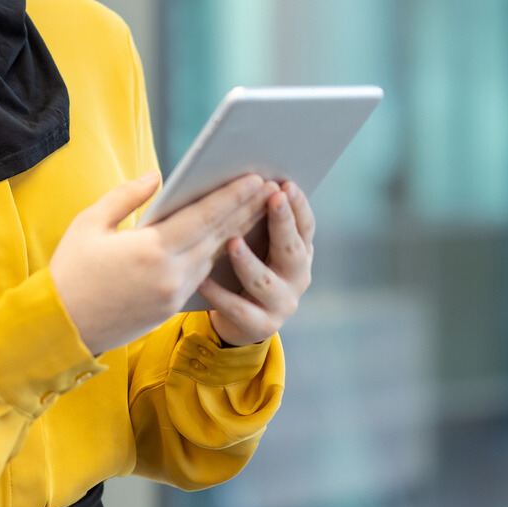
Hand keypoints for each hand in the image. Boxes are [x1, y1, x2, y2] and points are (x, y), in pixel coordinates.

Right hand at [49, 171, 274, 354]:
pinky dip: (220, 256)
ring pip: (215, 258)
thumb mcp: (90, 224)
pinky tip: (232, 241)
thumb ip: (125, 197)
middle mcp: (170, 274)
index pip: (203, 217)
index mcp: (150, 250)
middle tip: (273, 189)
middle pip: (219, 237)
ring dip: (239, 233)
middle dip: (247, 211)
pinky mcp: (170, 309)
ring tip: (259, 211)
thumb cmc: (70, 271)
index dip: (232, 196)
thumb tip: (156, 177)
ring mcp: (173, 295)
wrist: (61, 328)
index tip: (256, 179)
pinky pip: (202, 276)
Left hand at [202, 180, 314, 346]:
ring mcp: (282, 304)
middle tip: (273, 198)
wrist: (242, 320)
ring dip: (249, 262)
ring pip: (265, 282)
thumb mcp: (259, 245)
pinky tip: (202, 280)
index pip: (305, 227)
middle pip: (292, 250)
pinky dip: (219, 294)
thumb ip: (256, 220)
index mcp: (300, 253)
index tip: (287, 184)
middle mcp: (298, 278)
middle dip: (283, 223)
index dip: (299, 206)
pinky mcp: (260, 326)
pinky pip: (238, 308)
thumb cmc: (246, 269)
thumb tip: (245, 181)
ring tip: (232, 243)